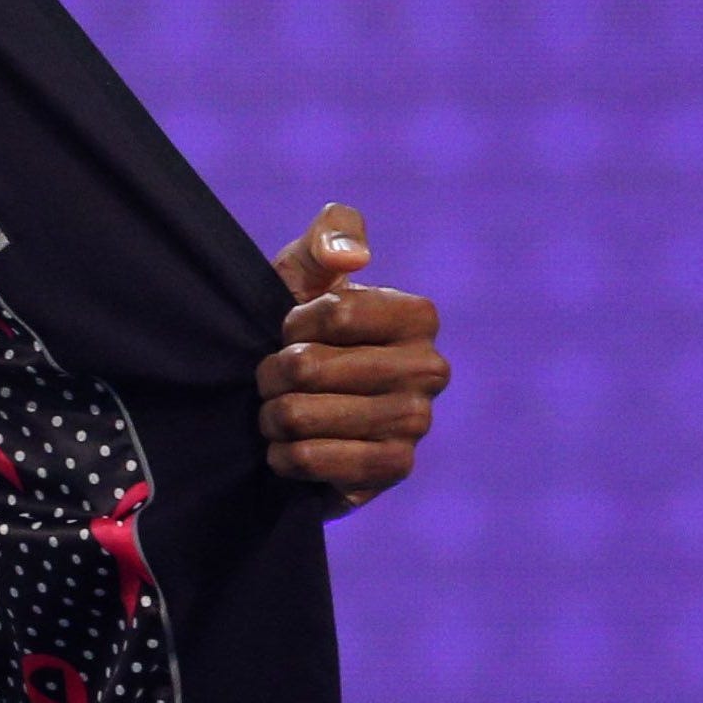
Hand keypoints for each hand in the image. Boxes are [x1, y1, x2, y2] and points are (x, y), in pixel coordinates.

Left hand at [255, 205, 445, 511]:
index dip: (292, 321)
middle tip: (275, 378)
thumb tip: (353, 256)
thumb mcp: (306, 267)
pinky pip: (315, 460)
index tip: (292, 328)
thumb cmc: (301, 323)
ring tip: (279, 411)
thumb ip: (330, 234)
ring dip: (272, 415)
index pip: (332, 312)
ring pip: (302, 415)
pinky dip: (285, 456)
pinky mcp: (394, 468)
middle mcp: (431, 369)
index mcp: (418, 316)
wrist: (295, 403)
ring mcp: (417, 423)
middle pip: (308, 367)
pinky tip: (287, 449)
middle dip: (271, 373)